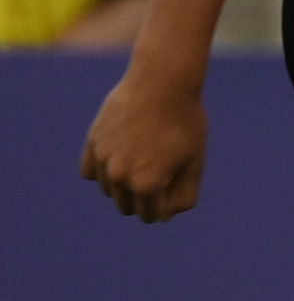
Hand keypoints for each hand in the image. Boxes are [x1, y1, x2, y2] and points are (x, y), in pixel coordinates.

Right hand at [77, 61, 208, 222]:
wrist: (163, 83)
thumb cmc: (185, 123)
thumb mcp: (195, 162)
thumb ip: (184, 195)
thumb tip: (165, 217)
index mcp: (147, 185)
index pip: (149, 216)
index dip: (163, 205)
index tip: (172, 184)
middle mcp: (120, 177)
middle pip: (127, 206)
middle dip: (143, 198)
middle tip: (160, 170)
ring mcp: (103, 160)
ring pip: (109, 190)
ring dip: (124, 184)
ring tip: (145, 156)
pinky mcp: (92, 144)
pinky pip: (91, 172)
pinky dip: (102, 171)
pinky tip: (120, 157)